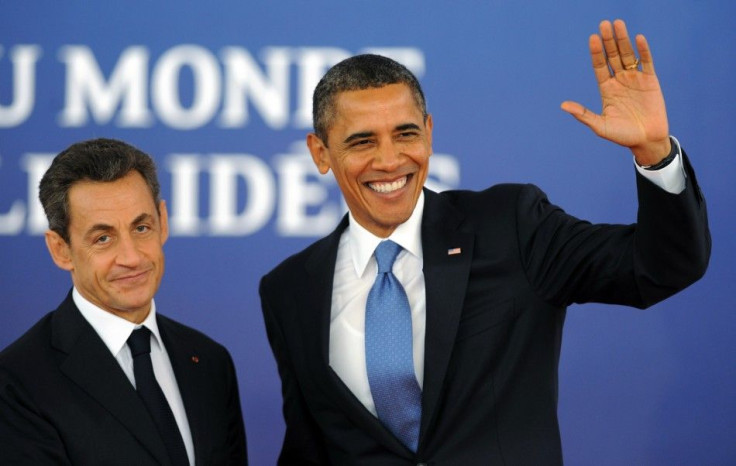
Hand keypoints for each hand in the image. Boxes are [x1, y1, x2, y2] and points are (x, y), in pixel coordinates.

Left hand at [561, 19, 670, 165]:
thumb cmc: (622, 135)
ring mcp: (635, 79)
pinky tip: (638, 38)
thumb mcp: (600, 126)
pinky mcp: (650, 80)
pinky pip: (646, 62)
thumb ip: (583, 114)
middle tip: (604, 24)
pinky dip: (643, 51)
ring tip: (618, 24)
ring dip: (623, 40)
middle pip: (612, 56)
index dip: (596, 53)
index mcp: (606, 89)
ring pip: (628, 55)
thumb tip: (563, 105)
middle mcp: (619, 80)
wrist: (646, 140)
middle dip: (608, 41)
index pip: (599, 66)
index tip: (592, 39)